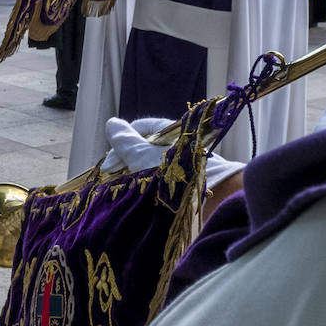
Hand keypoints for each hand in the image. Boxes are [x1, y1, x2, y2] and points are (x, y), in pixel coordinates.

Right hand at [102, 117, 242, 187]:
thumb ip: (125, 142)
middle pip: (148, 146)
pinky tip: (146, 195)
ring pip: (157, 163)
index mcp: (174, 131)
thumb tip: (112, 123)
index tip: (109, 166)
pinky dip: (153, 183)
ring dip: (139, 173)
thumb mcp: (143, 158)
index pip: (141, 128)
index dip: (122, 142)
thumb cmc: (176, 177)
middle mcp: (183, 143)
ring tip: (129, 189)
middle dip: (128, 160)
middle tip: (115, 178)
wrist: (216, 202)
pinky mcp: (195, 180)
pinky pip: (167, 176)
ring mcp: (190, 163)